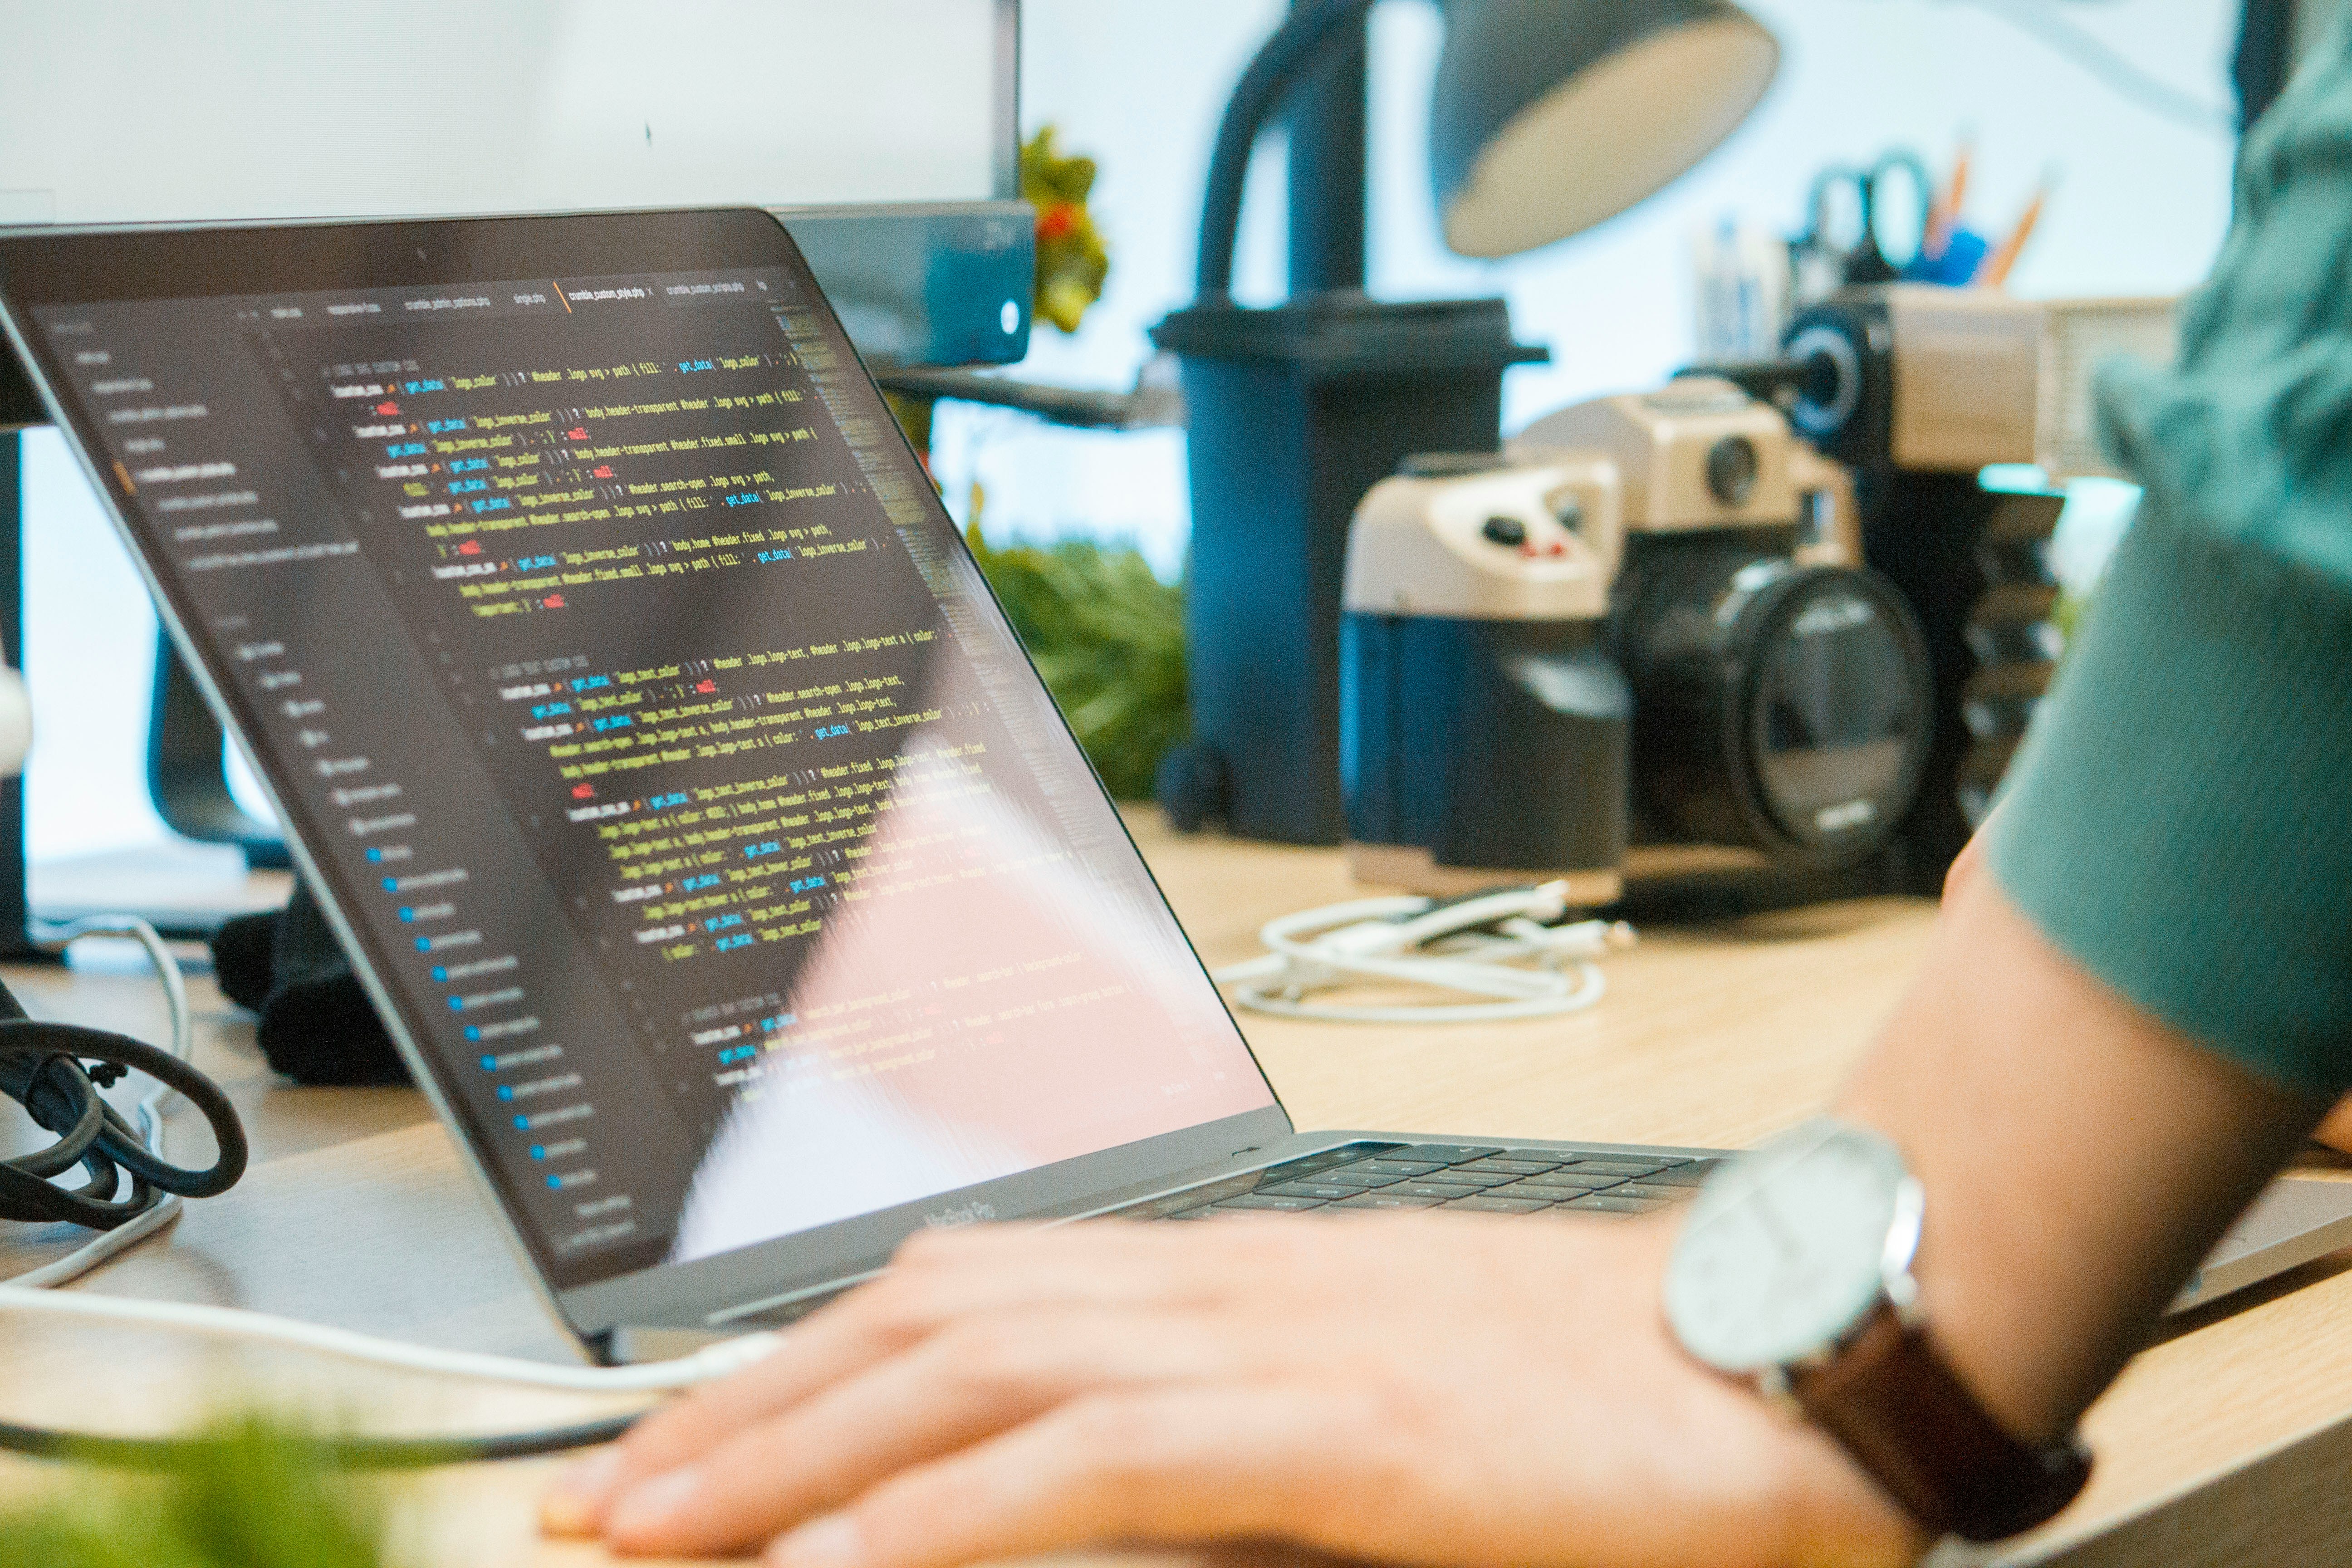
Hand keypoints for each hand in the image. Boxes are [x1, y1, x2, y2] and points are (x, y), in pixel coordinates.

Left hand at [541, 1214, 1916, 1565]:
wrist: (1777, 1347)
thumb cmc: (1590, 1381)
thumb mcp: (1379, 1376)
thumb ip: (1236, 1407)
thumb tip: (1106, 1470)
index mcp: (1225, 1274)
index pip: (960, 1290)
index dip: (803, 1358)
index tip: (687, 1438)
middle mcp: (1219, 1282)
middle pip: (920, 1318)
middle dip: (743, 1410)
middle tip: (601, 1498)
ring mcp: (1272, 1338)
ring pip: (968, 1370)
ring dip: (796, 1453)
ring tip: (659, 1533)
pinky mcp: (1338, 1417)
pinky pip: (1094, 1460)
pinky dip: (947, 1512)